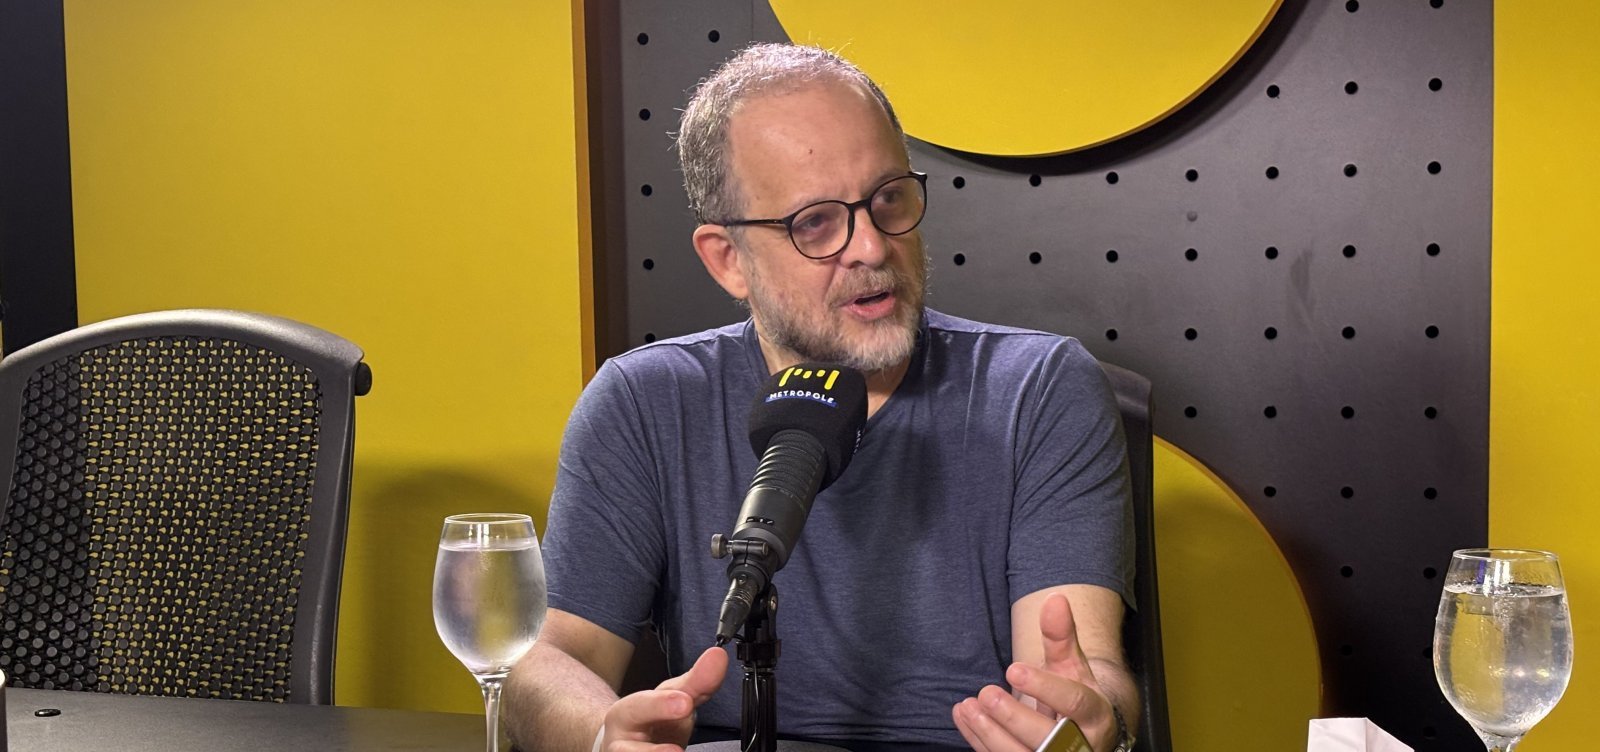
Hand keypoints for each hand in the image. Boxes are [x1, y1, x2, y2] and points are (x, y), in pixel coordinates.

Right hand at [597, 646, 727, 750]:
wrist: (625, 747)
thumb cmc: (650, 723)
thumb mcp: (671, 699)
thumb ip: (696, 682)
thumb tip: (718, 657)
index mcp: (626, 715)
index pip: (639, 707)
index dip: (660, 706)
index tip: (685, 703)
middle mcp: (618, 746)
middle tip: (675, 751)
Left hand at [952, 593, 1118, 751]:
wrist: (1085, 735)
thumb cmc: (1075, 697)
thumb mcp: (1073, 668)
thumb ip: (1062, 637)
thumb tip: (1055, 599)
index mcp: (1095, 715)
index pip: (1074, 703)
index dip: (1044, 688)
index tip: (1013, 669)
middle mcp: (1080, 745)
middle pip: (1047, 737)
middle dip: (1013, 716)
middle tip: (986, 692)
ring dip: (990, 733)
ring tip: (968, 706)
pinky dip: (978, 741)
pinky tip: (963, 717)